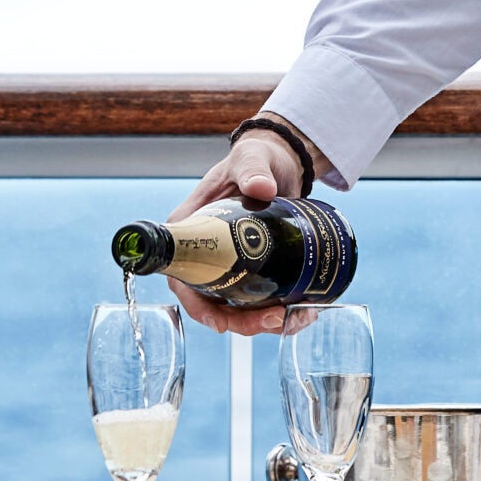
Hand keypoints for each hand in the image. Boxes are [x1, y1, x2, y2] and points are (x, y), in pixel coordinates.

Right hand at [165, 125, 320, 335]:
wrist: (281, 163)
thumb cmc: (257, 158)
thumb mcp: (251, 159)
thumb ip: (253, 170)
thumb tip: (260, 186)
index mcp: (190, 228)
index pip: (180, 276)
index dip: (196, 304)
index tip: (220, 322)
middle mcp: (205, 252)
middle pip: (210, 301)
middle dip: (240, 321)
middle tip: (274, 319)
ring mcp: (229, 263)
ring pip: (236, 306)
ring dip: (261, 322)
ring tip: (295, 316)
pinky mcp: (252, 267)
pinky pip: (256, 299)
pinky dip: (276, 312)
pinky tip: (300, 312)